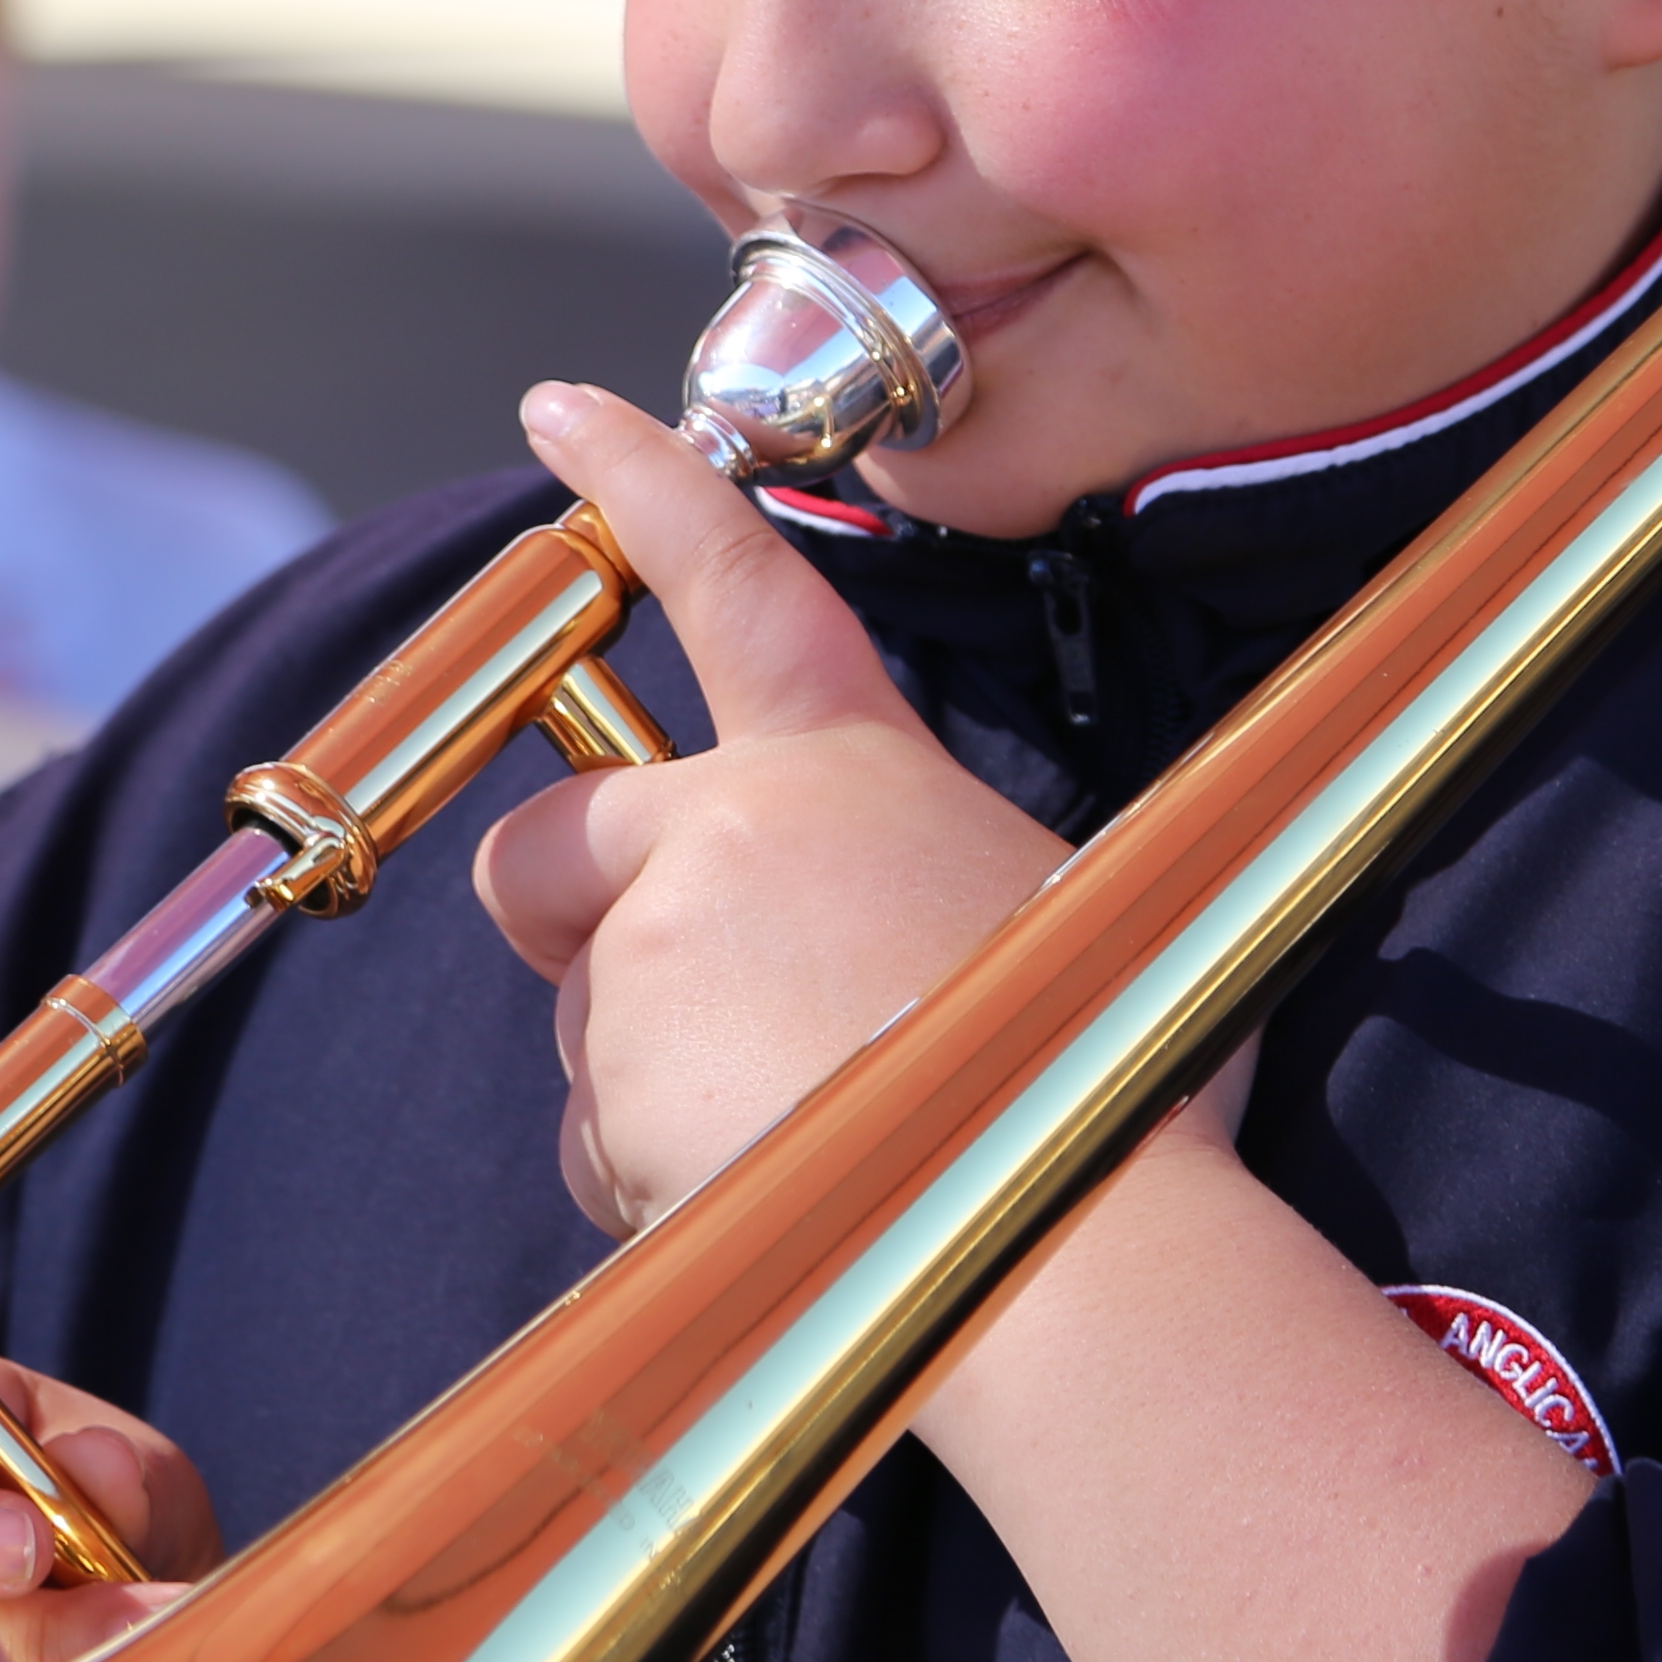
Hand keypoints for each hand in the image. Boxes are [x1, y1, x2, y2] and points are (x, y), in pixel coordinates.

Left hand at [472, 383, 1084, 1233]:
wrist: (1082, 1251)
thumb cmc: (1103, 1091)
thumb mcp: (1064, 912)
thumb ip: (946, 872)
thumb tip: (969, 919)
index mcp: (851, 767)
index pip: (732, 581)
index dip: (637, 485)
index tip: (559, 410)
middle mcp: (739, 825)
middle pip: (560, 845)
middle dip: (588, 930)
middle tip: (716, 1022)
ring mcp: (661, 943)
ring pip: (583, 1019)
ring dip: (658, 1087)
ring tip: (817, 1141)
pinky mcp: (613, 1066)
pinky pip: (592, 1139)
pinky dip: (659, 1182)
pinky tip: (782, 1204)